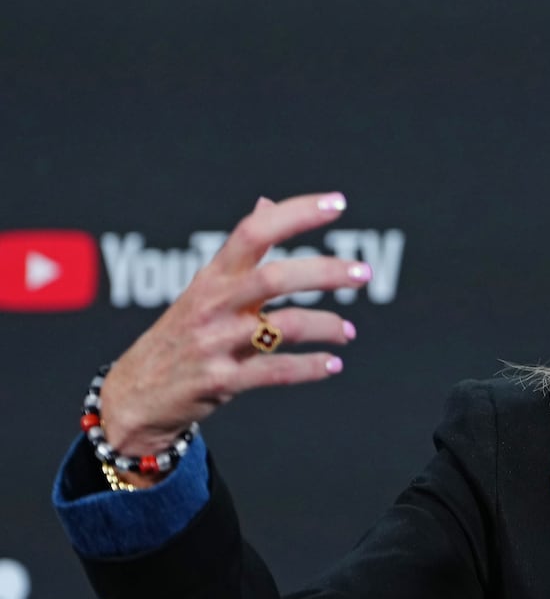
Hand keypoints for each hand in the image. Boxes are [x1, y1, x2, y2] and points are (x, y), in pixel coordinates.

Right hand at [98, 193, 368, 466]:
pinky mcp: (220, 381)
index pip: (253, 232)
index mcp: (212, 276)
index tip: (337, 203)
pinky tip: (333, 363)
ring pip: (283, 327)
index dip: (296, 214)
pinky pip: (276, 371)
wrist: (136, 395)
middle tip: (364, 273)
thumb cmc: (183, 334)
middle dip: (324, 272)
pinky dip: (311, 367)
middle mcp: (212, 304)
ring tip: (348, 331)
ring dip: (326, 325)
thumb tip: (266, 203)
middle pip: (273, 278)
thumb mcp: (204, 288)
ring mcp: (215, 343)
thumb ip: (241, 252)